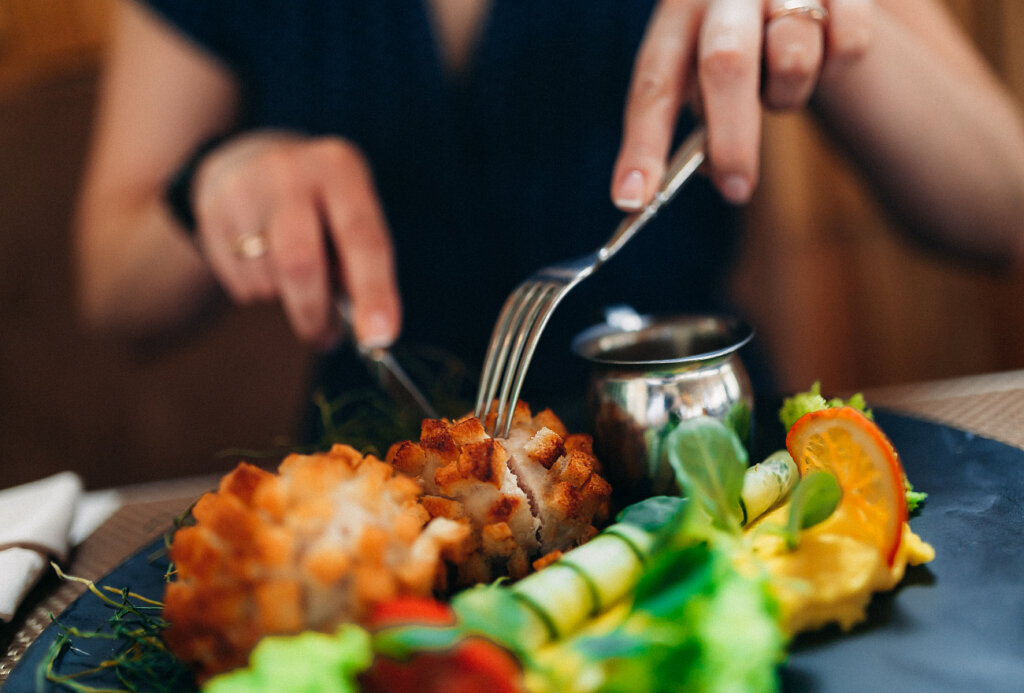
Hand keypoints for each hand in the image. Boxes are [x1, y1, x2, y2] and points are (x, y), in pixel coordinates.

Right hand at [190, 131, 400, 348]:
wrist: (250, 160)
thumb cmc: (320, 204)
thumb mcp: (351, 210)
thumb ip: (361, 260)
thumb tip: (367, 328)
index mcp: (339, 168)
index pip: (363, 239)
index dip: (374, 293)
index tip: (378, 337)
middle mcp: (290, 172)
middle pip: (300, 263)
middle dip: (315, 313)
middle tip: (324, 338)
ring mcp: (244, 190)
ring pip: (266, 282)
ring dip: (285, 301)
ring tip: (294, 281)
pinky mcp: (211, 212)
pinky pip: (239, 283)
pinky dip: (258, 292)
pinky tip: (263, 265)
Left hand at [612, 0, 872, 207]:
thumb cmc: (747, 37)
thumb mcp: (707, 64)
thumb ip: (702, 113)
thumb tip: (707, 172)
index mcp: (679, 13)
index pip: (654, 85)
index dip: (642, 146)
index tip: (632, 200)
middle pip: (725, 64)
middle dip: (731, 139)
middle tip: (735, 191)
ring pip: (793, 59)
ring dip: (789, 95)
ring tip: (782, 84)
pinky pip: (848, 45)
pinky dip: (837, 67)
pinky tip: (824, 50)